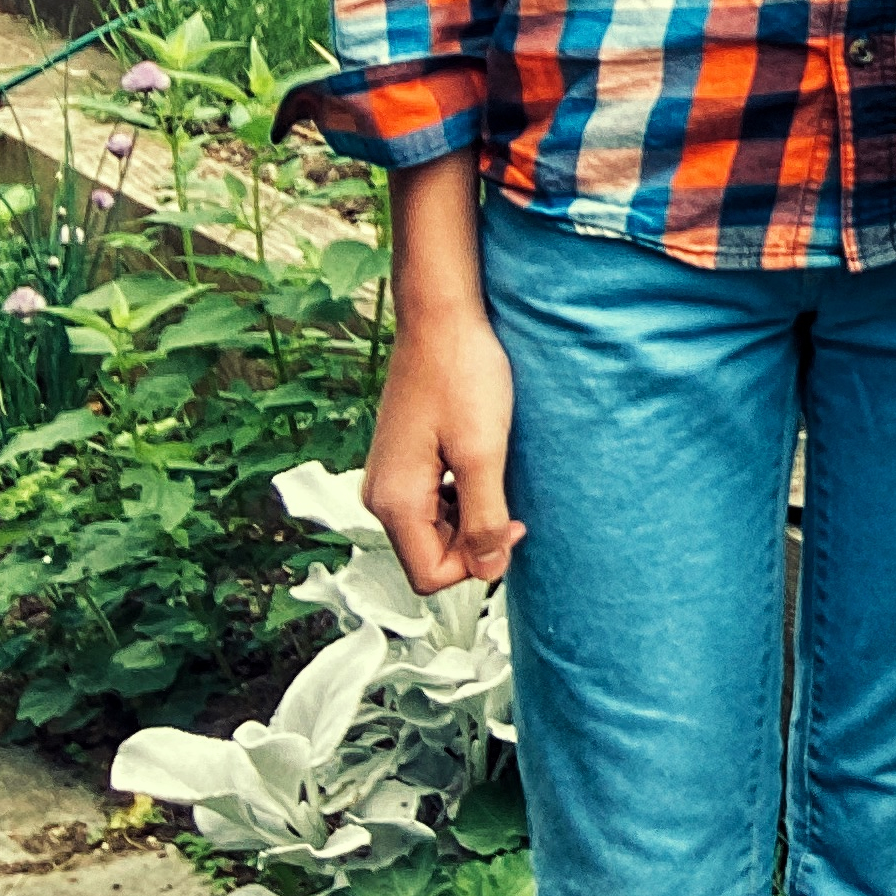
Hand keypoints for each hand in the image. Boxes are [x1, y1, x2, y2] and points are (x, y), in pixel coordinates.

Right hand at [365, 300, 520, 594]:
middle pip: (430, 554)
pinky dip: (461, 495)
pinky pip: (431, 501)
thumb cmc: (463, 377)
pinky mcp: (402, 459)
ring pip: (433, 529)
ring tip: (497, 474)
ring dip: (471, 516)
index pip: (429, 575)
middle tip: (512, 500)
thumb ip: (484, 518)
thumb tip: (488, 573)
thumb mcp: (483, 453)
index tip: (513, 524)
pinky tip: (482, 463)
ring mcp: (389, 477)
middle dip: (474, 539)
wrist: (442, 319)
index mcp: (394, 501)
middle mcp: (381, 496)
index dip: (476, 563)